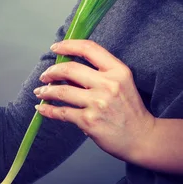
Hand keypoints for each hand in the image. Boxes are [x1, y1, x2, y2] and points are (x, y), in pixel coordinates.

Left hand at [32, 39, 156, 162]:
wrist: (143, 138)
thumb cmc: (129, 108)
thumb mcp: (121, 82)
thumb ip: (98, 72)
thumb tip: (66, 68)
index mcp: (118, 70)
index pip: (88, 48)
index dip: (68, 45)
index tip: (55, 47)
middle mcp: (108, 84)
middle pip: (70, 69)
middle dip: (52, 71)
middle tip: (45, 76)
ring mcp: (98, 103)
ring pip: (62, 91)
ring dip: (46, 91)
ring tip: (40, 92)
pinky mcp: (90, 121)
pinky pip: (62, 112)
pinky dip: (48, 110)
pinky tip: (42, 108)